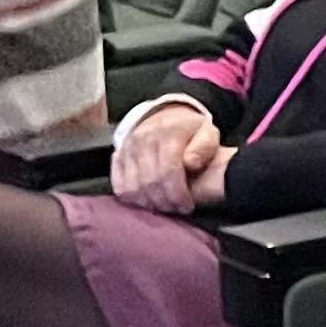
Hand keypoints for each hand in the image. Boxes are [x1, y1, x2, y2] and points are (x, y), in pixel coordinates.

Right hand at [109, 102, 226, 215]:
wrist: (164, 116)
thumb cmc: (190, 131)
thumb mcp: (208, 133)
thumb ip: (205, 147)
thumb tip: (191, 163)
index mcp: (168, 133)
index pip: (169, 170)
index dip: (178, 193)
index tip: (187, 206)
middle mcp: (143, 139)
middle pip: (149, 181)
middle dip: (165, 201)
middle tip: (177, 210)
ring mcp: (127, 148)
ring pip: (132, 186)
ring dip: (149, 203)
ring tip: (164, 208)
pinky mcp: (117, 157)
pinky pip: (119, 185)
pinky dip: (132, 198)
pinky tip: (147, 202)